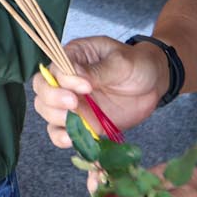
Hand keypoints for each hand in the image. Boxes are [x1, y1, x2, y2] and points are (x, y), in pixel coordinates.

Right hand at [32, 35, 166, 147]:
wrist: (153, 85)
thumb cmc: (137, 65)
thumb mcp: (122, 62)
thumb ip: (99, 70)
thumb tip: (76, 76)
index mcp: (74, 56)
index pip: (55, 67)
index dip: (65, 79)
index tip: (87, 87)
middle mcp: (66, 79)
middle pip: (42, 89)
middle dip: (53, 98)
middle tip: (74, 104)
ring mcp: (72, 102)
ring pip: (46, 111)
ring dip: (55, 118)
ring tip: (75, 121)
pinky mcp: (80, 121)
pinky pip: (60, 132)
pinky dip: (61, 138)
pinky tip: (72, 139)